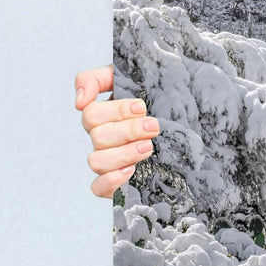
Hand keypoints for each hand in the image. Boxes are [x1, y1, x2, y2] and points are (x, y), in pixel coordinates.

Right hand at [75, 65, 159, 198]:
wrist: (186, 120)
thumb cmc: (155, 96)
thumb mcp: (130, 77)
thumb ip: (97, 78)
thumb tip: (79, 100)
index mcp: (103, 114)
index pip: (91, 113)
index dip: (116, 111)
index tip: (141, 107)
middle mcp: (102, 137)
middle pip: (98, 137)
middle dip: (128, 131)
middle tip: (153, 127)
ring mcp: (107, 159)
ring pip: (96, 161)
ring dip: (124, 154)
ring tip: (148, 147)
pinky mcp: (114, 181)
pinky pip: (98, 188)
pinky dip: (111, 180)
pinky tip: (131, 170)